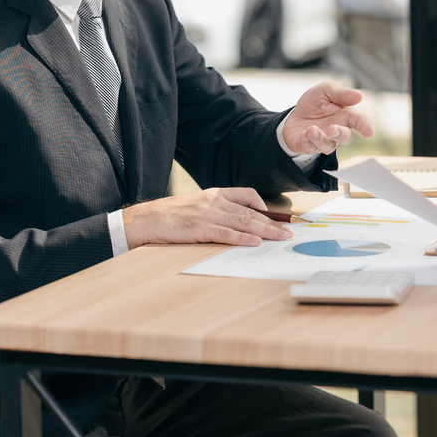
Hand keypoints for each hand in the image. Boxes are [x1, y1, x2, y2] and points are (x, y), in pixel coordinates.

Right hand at [122, 188, 291, 248]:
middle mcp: (215, 201)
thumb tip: (239, 222)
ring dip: (265, 231)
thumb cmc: (172, 215)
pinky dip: (242, 238)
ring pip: (243, 222)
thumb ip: (217, 210)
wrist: (147, 219)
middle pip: (250, 211)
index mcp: (215, 194)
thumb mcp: (197, 206)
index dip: (264, 206)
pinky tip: (255, 242)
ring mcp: (208, 214)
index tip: (276, 217)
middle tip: (289, 231)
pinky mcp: (200, 228)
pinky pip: (226, 234)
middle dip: (272, 222)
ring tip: (280, 237)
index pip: (247, 194)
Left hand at [283, 81, 374, 154]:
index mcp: (346, 115)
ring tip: (311, 130)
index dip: (366, 126)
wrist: (293, 115)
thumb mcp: (325, 90)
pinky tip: (303, 135)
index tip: (369, 132)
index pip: (360, 121)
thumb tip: (359, 96)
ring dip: (320, 139)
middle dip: (340, 135)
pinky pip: (310, 148)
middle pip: (346, 138)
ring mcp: (325, 140)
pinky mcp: (310, 146)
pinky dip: (307, 142)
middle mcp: (338, 130)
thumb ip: (341, 93)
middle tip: (332, 129)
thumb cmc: (315, 103)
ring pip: (328, 146)